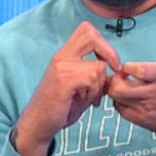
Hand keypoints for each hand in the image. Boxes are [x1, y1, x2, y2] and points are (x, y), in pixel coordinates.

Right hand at [15, 21, 119, 155]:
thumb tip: (116, 70)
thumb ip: (94, 74)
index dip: (104, 43)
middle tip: (113, 70)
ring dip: (100, 84)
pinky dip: (94, 91)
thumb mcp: (80, 86)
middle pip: (90, 34)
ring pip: (97, 65)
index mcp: (65, 55)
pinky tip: (88, 101)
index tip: (110, 62)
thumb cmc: (60, 107)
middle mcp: (61, 56)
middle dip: (109, 52)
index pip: (86, 30)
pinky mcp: (63, 80)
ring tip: (92, 97)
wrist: (38, 124)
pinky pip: (91, 78)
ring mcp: (61, 67)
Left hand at [108, 24, 155, 133]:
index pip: (137, 71)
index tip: (128, 67)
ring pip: (118, 99)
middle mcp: (153, 92)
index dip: (127, 67)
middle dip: (115, 79)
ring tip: (123, 86)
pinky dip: (120, 103)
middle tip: (120, 76)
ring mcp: (147, 108)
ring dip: (116, 91)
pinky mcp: (143, 120)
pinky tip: (127, 98)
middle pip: (120, 88)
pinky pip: (122, 111)